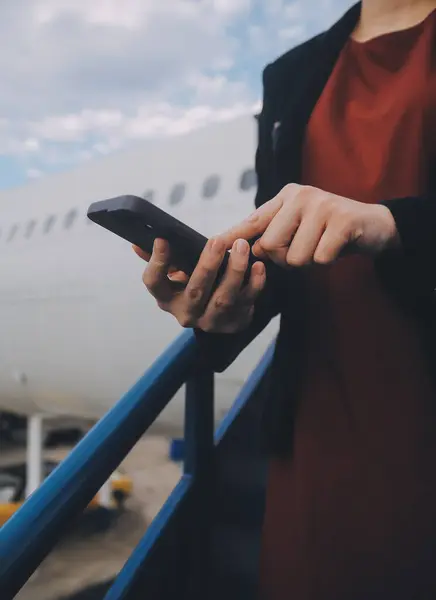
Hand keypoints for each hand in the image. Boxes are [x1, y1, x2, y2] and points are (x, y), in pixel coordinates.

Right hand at [133, 238, 265, 332]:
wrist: (219, 313)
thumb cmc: (194, 283)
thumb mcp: (176, 272)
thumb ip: (161, 258)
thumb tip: (137, 244)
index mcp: (166, 298)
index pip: (154, 283)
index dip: (157, 263)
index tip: (163, 240)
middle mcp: (186, 313)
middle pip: (195, 290)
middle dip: (208, 264)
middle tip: (217, 240)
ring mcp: (211, 322)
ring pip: (223, 298)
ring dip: (234, 271)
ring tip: (242, 247)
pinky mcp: (234, 323)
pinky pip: (247, 302)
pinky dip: (255, 284)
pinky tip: (258, 266)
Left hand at [219, 183, 399, 267]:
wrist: (373, 225)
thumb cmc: (328, 231)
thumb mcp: (297, 227)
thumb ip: (271, 234)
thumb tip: (246, 248)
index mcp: (285, 197)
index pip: (252, 221)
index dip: (231, 237)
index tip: (212, 247)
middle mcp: (300, 195)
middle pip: (271, 246)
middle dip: (286, 259)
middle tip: (307, 248)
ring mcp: (322, 205)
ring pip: (296, 256)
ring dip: (309, 261)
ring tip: (322, 246)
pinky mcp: (342, 220)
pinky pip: (320, 258)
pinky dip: (327, 261)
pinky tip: (337, 247)